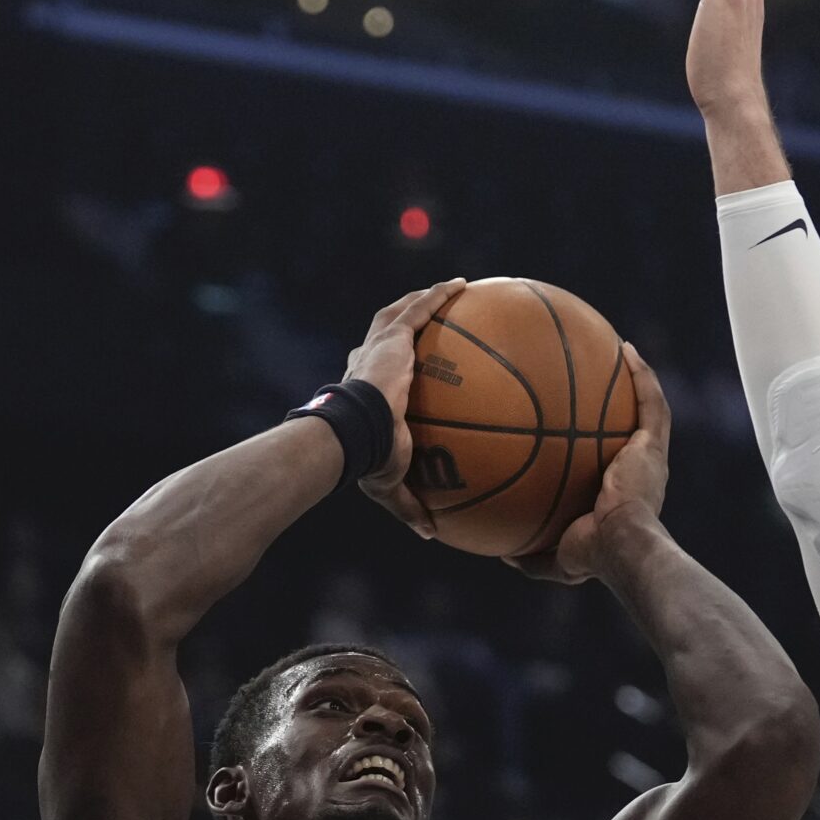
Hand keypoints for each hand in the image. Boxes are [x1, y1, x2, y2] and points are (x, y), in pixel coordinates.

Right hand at [347, 279, 465, 536]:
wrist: (356, 434)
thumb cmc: (369, 459)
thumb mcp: (392, 484)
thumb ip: (412, 505)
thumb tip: (431, 536)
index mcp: (364, 390)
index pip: (373, 372)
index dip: (387, 365)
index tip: (404, 365)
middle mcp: (368, 362)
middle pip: (388, 334)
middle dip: (408, 323)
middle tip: (428, 320)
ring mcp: (380, 346)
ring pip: (402, 312)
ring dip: (425, 299)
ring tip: (453, 289)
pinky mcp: (393, 336)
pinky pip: (423, 308)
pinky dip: (440, 294)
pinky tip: (463, 283)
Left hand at [507, 344, 671, 584]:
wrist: (621, 546)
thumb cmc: (591, 556)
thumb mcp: (553, 560)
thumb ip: (530, 554)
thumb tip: (502, 553)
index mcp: (620, 494)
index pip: (609, 463)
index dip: (598, 443)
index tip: (579, 425)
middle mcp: (640, 471)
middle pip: (630, 429)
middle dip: (618, 405)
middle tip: (597, 380)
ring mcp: (650, 456)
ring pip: (648, 409)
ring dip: (638, 379)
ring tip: (620, 350)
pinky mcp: (653, 445)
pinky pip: (650, 402)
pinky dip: (642, 375)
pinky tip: (625, 349)